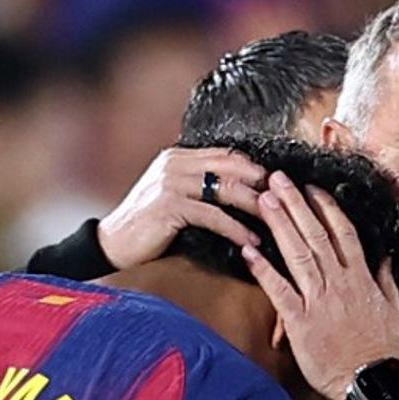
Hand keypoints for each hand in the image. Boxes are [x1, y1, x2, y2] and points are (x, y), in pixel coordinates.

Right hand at [98, 148, 266, 269]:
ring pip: (227, 189)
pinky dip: (236, 229)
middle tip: (287, 202)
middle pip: (232, 166)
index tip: (277, 186)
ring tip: (276, 223)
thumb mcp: (173, 198)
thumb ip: (198, 187)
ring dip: (255, 206)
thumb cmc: (146, 227)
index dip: (255, 168)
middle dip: (262, 183)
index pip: (227, 154)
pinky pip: (213, 215)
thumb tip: (237, 192)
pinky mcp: (170, 206)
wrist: (111, 245)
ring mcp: (171, 182)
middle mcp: (175, 163)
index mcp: (177, 157)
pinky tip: (250, 242)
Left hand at [243, 171, 398, 399]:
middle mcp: (339, 282)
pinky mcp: (300, 321)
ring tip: (262, 200)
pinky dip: (263, 269)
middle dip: (294, 203)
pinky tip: (248, 251)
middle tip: (276, 179)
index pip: (342, 233)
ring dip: (278, 224)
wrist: (370, 382)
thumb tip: (385, 259)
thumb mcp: (393, 312)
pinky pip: (279, 290)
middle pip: (315, 234)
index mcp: (361, 278)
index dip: (325, 208)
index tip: (311, 188)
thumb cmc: (382, 352)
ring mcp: (319, 300)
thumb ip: (386, 282)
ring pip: (297, 253)